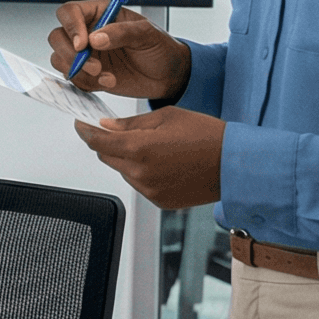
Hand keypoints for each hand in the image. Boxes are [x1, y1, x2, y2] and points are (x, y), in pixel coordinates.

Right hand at [48, 1, 188, 100]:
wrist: (168, 76)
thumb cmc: (160, 48)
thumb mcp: (147, 34)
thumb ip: (122, 32)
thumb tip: (96, 38)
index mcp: (99, 13)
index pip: (70, 12)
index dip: (71, 26)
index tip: (83, 44)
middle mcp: (87, 32)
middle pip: (57, 37)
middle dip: (71, 54)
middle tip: (94, 66)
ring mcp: (85, 54)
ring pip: (59, 59)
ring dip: (79, 71)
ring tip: (106, 76)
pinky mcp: (86, 73)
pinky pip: (72, 78)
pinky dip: (87, 83)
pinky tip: (109, 82)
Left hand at [76, 107, 223, 208]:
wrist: (237, 165)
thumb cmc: (208, 136)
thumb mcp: (166, 117)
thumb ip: (131, 123)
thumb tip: (106, 125)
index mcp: (139, 148)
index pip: (97, 141)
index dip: (85, 131)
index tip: (82, 124)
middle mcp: (140, 173)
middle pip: (106, 157)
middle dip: (108, 143)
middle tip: (118, 130)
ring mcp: (149, 190)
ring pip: (123, 171)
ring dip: (127, 159)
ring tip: (155, 147)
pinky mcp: (159, 201)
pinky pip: (140, 184)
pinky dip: (143, 173)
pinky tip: (164, 163)